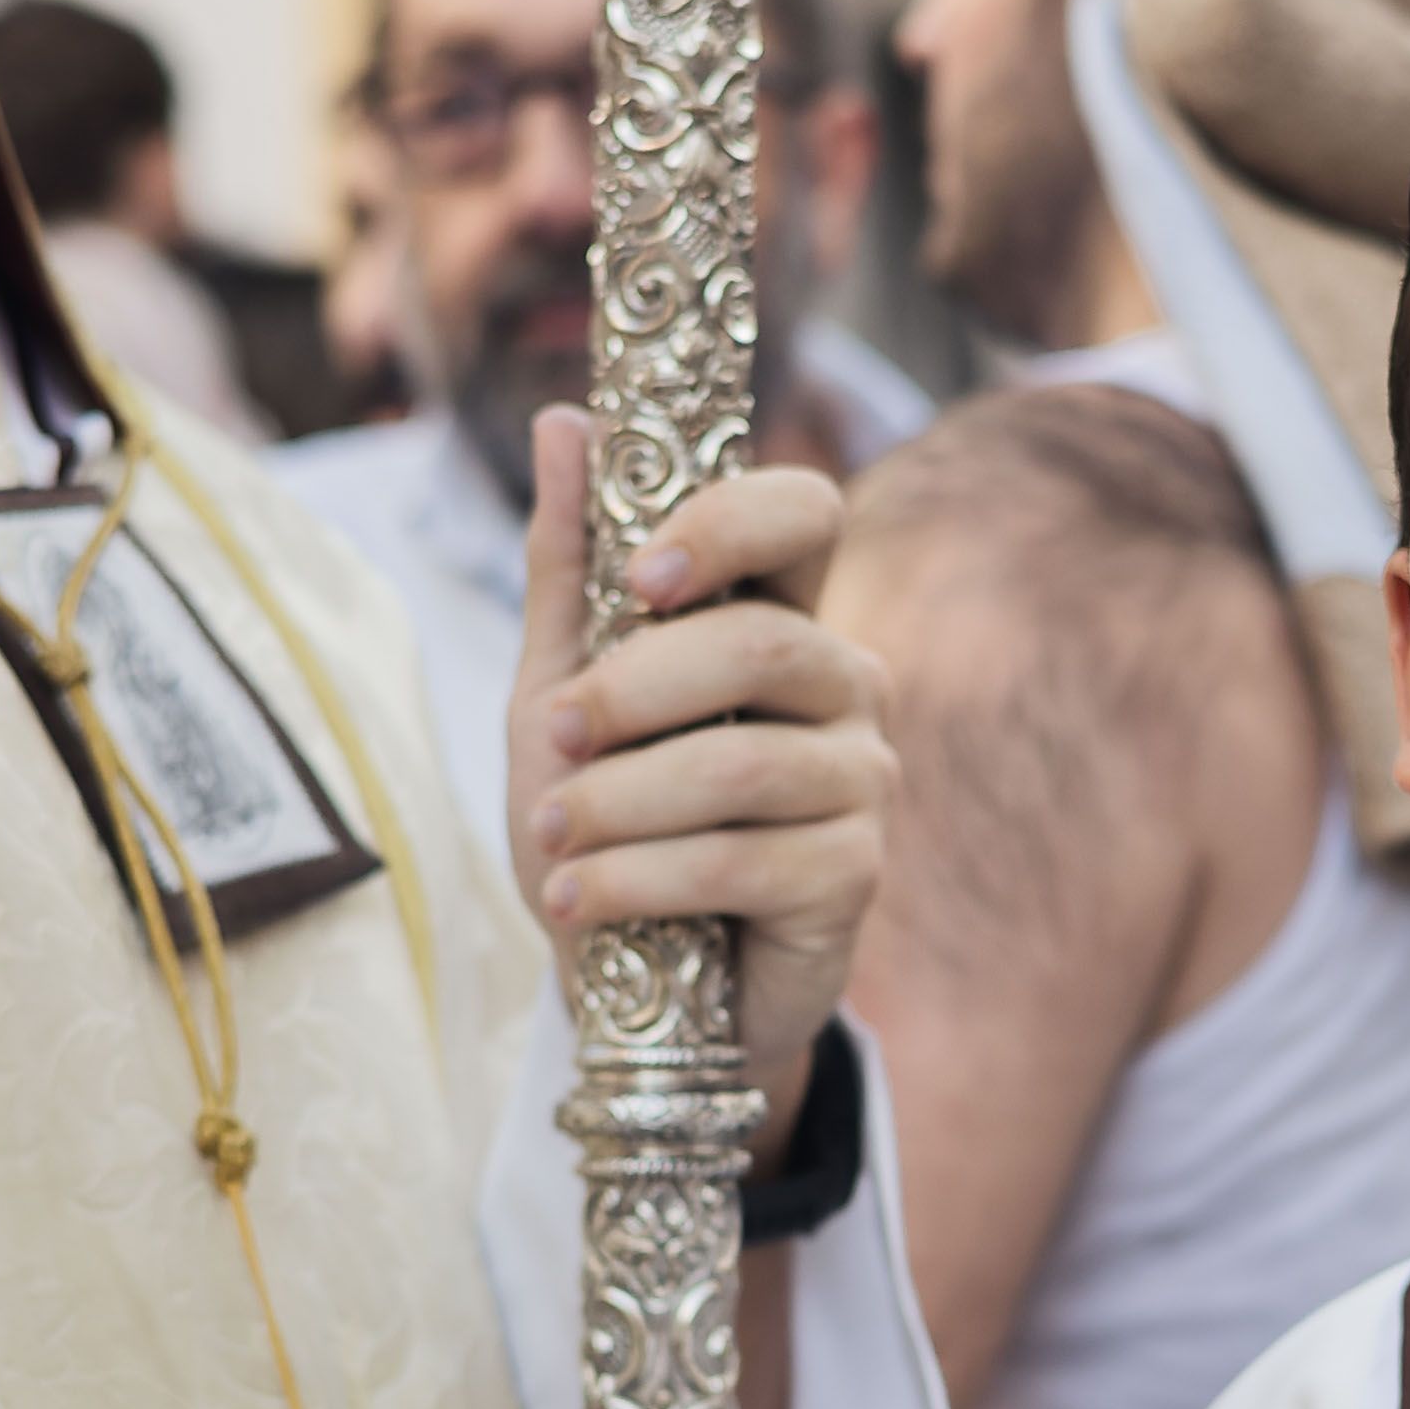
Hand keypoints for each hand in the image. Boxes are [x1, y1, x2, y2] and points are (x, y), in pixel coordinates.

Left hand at [511, 404, 893, 1147]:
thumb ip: (570, 570)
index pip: (804, 512)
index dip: (731, 523)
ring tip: (548, 842)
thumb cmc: (609, 823)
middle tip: (554, 737)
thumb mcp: (560, 694)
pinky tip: (577, 901)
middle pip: (761, 644)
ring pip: (739, 766)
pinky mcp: (854, 878)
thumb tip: (564, 421)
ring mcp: (861, 782)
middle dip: (634, 690)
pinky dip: (637, 880)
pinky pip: (742, 860)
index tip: (644, 578)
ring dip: (618, 805)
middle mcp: (843, 685)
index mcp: (779, 615)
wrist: (634, 987)